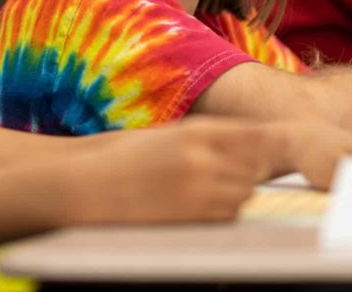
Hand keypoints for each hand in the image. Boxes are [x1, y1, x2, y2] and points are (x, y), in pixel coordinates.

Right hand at [61, 117, 273, 224]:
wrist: (84, 186)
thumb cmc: (121, 157)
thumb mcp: (166, 134)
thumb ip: (205, 138)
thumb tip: (246, 144)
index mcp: (196, 131)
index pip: (254, 134)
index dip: (266, 141)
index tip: (267, 146)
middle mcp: (203, 158)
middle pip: (254, 167)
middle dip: (247, 170)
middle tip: (228, 172)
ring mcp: (198, 191)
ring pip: (244, 194)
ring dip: (236, 192)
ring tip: (207, 190)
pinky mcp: (191, 219)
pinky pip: (227, 216)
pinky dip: (222, 213)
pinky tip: (197, 207)